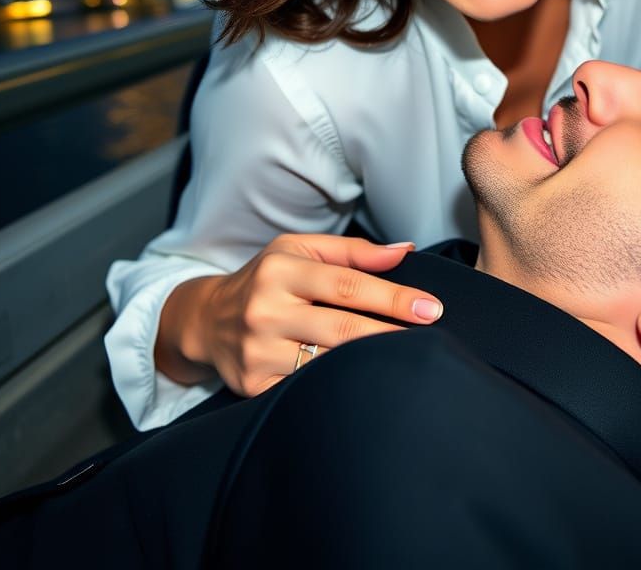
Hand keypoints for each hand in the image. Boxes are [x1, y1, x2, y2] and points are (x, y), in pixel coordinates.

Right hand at [159, 234, 442, 395]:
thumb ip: (353, 252)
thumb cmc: (266, 279)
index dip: (393, 297)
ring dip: (371, 365)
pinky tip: (368, 387)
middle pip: (342, 328)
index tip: (431, 308)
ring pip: (326, 364)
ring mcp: (257, 353)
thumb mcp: (299, 250)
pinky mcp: (253, 386)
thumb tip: (405, 251)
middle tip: (433, 337)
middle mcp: (265, 310)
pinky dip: (340, 389)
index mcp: (280, 270)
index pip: (348, 284)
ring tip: (410, 364)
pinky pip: (306, 391)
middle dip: (392, 334)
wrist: (207, 321)